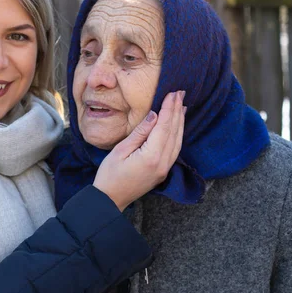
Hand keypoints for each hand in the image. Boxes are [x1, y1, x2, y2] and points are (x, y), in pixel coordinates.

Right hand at [93, 91, 185, 211]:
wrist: (111, 199)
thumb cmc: (110, 175)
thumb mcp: (120, 150)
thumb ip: (140, 132)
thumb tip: (154, 115)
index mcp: (151, 156)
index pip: (164, 127)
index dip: (169, 109)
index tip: (173, 93)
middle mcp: (162, 163)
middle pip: (174, 132)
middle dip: (177, 111)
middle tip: (180, 93)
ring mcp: (165, 168)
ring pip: (177, 141)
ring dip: (180, 122)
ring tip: (181, 105)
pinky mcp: (163, 171)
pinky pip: (175, 149)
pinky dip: (177, 134)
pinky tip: (177, 125)